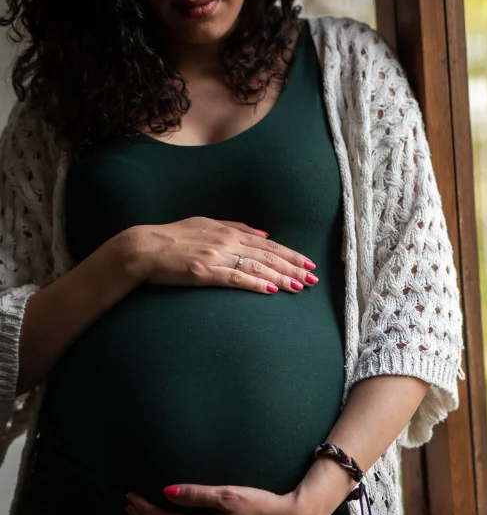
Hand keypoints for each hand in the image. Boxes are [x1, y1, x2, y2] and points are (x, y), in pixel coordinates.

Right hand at [111, 218, 318, 294]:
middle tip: (313, 278)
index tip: (308, 262)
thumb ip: (236, 228)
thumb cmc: (173, 237)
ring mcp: (216, 257)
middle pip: (268, 256)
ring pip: (257, 267)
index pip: (268, 244)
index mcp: (228, 231)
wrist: (144, 248)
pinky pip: (236, 278)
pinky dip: (255, 283)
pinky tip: (271, 290)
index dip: (290, 254)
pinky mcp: (205, 272)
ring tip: (300, 286)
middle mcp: (227, 242)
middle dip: (293, 267)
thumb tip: (264, 234)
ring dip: (281, 277)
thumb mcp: (206, 224)